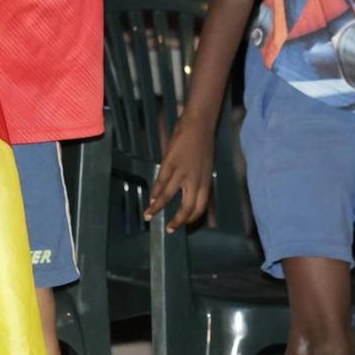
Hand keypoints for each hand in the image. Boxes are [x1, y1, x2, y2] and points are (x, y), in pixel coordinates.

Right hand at [146, 115, 213, 230]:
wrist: (199, 125)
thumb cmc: (202, 145)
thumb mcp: (205, 167)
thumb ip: (197, 181)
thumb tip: (187, 193)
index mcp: (205, 182)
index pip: (200, 208)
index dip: (191, 219)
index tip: (183, 224)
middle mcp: (195, 180)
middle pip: (186, 208)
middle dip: (176, 221)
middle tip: (168, 229)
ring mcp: (182, 172)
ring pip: (168, 196)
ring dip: (157, 207)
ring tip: (149, 215)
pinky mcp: (170, 163)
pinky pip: (161, 181)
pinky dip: (155, 191)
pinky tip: (151, 197)